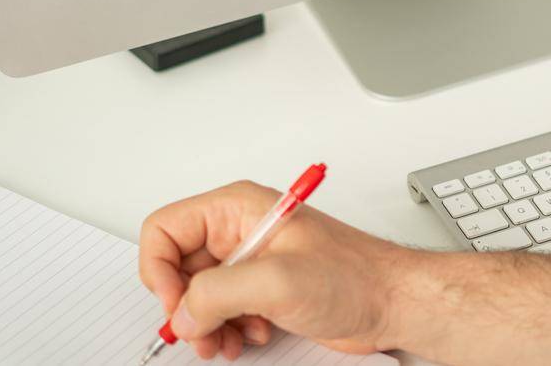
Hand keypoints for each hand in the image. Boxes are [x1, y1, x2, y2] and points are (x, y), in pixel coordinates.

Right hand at [139, 180, 410, 361]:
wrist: (391, 303)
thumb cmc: (355, 276)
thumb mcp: (279, 280)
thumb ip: (219, 291)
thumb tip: (183, 312)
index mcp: (238, 208)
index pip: (166, 228)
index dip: (159, 270)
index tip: (176, 305)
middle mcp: (239, 230)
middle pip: (177, 266)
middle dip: (184, 307)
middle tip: (201, 333)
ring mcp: (250, 261)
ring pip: (197, 295)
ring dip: (205, 325)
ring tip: (226, 342)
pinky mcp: (261, 289)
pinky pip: (220, 311)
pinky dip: (226, 330)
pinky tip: (249, 336)